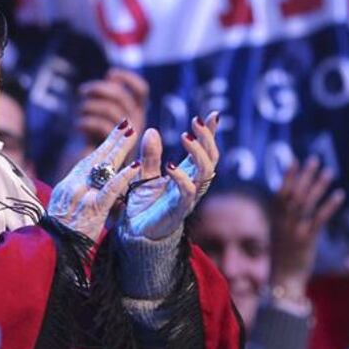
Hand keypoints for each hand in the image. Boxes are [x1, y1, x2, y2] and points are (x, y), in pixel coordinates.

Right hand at [48, 120, 141, 239]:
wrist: (50, 251)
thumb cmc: (58, 237)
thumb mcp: (63, 211)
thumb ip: (77, 197)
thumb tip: (90, 189)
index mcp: (68, 186)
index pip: (88, 161)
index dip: (102, 147)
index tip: (114, 134)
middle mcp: (73, 185)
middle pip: (96, 157)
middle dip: (112, 140)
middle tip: (127, 124)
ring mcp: (82, 196)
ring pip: (103, 167)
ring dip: (119, 149)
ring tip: (132, 134)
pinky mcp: (92, 209)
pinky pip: (110, 190)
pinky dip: (123, 177)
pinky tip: (135, 167)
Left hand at [77, 68, 148, 146]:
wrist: (85, 179)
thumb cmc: (92, 143)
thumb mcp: (99, 117)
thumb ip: (107, 98)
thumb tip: (111, 76)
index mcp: (135, 115)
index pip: (141, 90)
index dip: (128, 79)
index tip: (110, 74)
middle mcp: (135, 126)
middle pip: (122, 97)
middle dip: (100, 89)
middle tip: (82, 92)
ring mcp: (126, 139)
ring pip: (110, 110)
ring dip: (89, 106)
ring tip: (79, 112)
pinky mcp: (113, 152)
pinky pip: (102, 126)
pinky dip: (86, 121)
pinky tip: (78, 125)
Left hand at [123, 114, 219, 240]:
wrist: (134, 234)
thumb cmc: (143, 206)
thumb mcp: (144, 174)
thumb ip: (150, 155)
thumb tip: (151, 130)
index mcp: (186, 175)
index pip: (204, 152)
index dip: (210, 134)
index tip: (213, 115)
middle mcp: (192, 185)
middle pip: (211, 159)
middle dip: (207, 139)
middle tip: (195, 122)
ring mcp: (188, 197)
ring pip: (205, 173)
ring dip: (198, 153)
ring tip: (186, 137)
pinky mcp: (178, 209)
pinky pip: (187, 192)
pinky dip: (181, 177)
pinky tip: (170, 165)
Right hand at [269, 157, 344, 298]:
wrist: (284, 280)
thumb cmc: (283, 259)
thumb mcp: (279, 236)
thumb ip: (284, 220)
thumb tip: (290, 206)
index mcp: (276, 219)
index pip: (281, 191)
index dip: (288, 175)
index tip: (295, 160)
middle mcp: (283, 221)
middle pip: (294, 192)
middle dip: (304, 174)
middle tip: (315, 159)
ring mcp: (294, 230)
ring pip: (307, 202)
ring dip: (318, 185)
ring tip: (329, 172)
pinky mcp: (307, 240)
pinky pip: (319, 218)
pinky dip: (329, 205)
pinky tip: (340, 194)